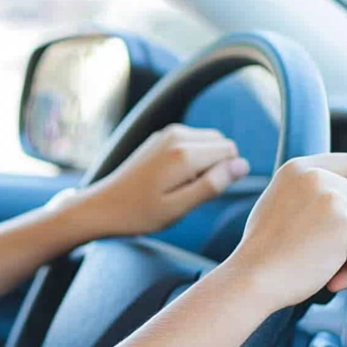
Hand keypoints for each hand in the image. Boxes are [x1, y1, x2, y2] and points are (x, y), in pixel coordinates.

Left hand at [73, 124, 249, 238]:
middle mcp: (177, 136)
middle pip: (222, 143)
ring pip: (209, 141)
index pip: (231, 152)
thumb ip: (213, 185)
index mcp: (184, 153)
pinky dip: (191, 159)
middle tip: (190, 192)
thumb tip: (243, 165)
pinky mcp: (160, 137)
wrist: (103, 206)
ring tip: (179, 187)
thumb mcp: (179, 208)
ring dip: (204, 163)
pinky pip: (192, 142)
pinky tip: (170, 180)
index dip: (225, 175)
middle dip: (216, 167)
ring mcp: (167, 134)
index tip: (201, 194)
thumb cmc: (140, 213)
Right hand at [221, 153, 346, 312]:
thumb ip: (308, 193)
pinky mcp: (345, 229)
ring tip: (319, 262)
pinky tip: (328, 279)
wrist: (251, 279)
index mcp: (298, 168)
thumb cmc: (262, 252)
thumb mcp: (279, 203)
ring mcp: (332, 202)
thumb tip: (343, 198)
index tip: (345, 212)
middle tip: (322, 247)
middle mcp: (316, 178)